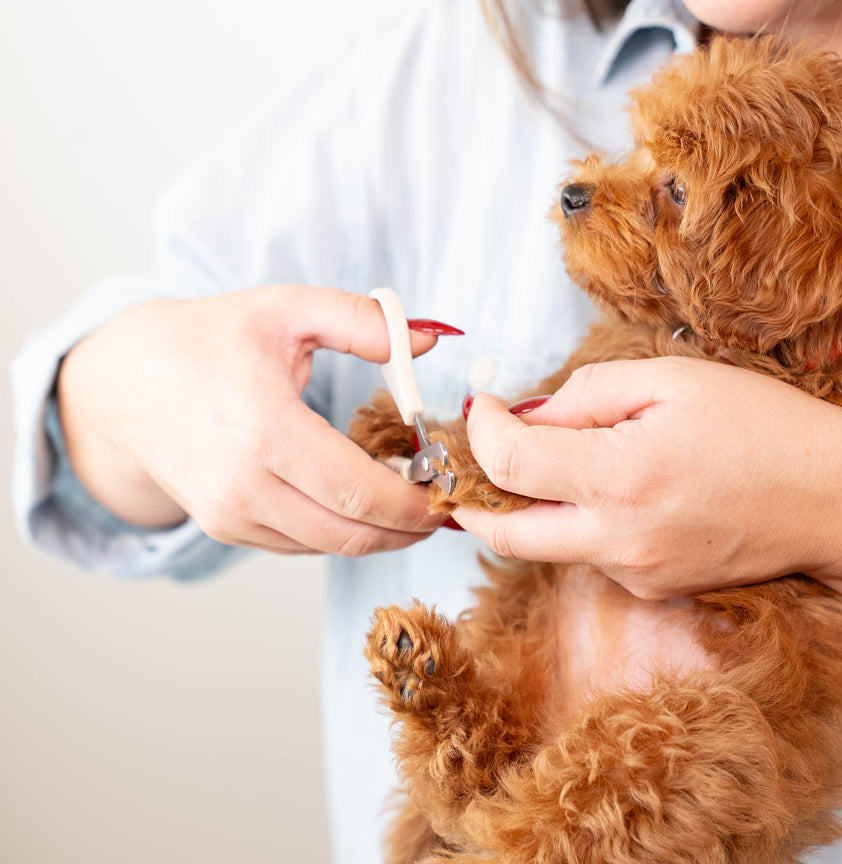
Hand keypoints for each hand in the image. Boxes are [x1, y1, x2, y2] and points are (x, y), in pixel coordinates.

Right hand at [57, 284, 447, 554]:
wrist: (127, 382)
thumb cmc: (210, 339)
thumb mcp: (287, 309)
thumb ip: (363, 321)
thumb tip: (430, 338)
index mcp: (263, 427)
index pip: (359, 491)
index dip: (415, 500)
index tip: (448, 485)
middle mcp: (243, 484)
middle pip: (350, 533)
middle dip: (408, 527)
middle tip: (441, 504)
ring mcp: (230, 514)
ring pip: (328, 547)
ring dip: (379, 534)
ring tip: (410, 502)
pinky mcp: (225, 528)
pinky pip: (301, 545)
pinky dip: (341, 532)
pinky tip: (363, 504)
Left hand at [452, 356, 841, 598]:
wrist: (833, 502)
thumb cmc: (763, 428)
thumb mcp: (673, 380)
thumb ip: (588, 393)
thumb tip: (530, 415)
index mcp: (620, 476)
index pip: (508, 463)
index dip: (481, 431)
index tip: (485, 408)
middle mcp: (617, 539)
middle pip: (504, 533)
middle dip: (472, 499)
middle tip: (471, 464)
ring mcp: (633, 574)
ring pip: (547, 545)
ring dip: (530, 507)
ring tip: (551, 462)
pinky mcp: (650, 589)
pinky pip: (591, 556)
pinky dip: (580, 523)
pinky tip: (616, 491)